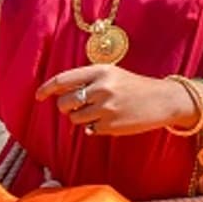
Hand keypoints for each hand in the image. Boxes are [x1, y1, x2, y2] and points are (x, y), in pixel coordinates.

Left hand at [36, 64, 195, 137]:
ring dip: (81, 118)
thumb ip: (88, 81)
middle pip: (64, 102)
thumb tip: (59, 95)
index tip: (38, 96)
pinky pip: (89, 130)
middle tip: (78, 107)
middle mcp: (101, 88)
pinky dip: (95, 127)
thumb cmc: (135, 86)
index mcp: (101, 71)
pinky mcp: (111, 125)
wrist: (164, 100)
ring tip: (100, 112)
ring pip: (74, 118)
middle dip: (66, 107)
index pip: (63, 80)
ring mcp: (106, 107)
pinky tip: (111, 120)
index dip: (46, 89)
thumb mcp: (113, 75)